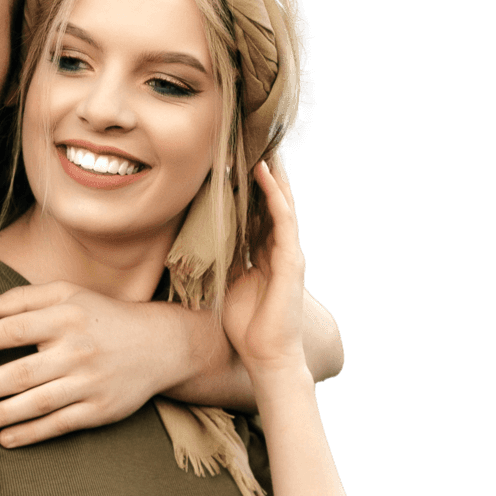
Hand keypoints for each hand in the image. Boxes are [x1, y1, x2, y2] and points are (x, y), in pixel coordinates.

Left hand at [0, 282, 228, 446]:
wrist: (160, 346)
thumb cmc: (103, 317)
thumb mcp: (69, 295)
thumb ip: (23, 298)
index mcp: (65, 318)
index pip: (16, 329)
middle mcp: (76, 351)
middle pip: (21, 373)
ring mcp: (89, 383)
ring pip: (37, 403)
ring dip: (0, 416)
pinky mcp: (100, 409)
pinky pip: (60, 424)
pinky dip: (32, 433)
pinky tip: (6, 440)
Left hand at [219, 156, 308, 381]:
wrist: (267, 357)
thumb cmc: (247, 328)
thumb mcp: (228, 286)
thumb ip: (223, 262)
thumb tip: (203, 243)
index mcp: (264, 254)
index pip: (255, 212)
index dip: (245, 187)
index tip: (231, 160)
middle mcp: (279, 248)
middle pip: (270, 201)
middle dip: (262, 172)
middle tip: (250, 139)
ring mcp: (288, 251)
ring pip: (280, 202)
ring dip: (271, 173)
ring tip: (261, 142)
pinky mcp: (292, 259)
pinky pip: (283, 219)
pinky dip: (274, 195)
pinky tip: (264, 173)